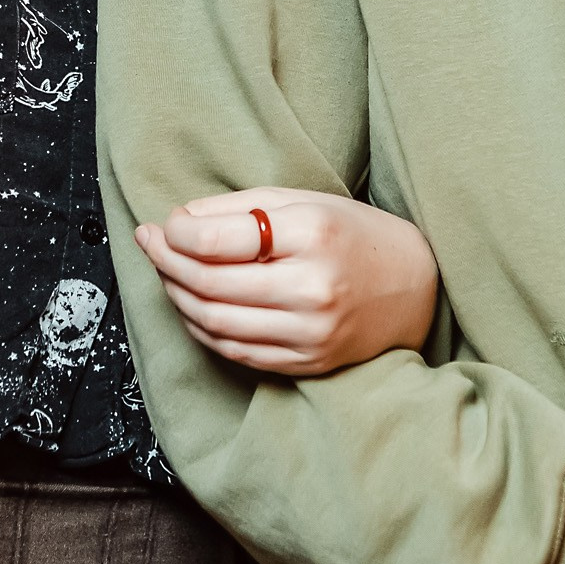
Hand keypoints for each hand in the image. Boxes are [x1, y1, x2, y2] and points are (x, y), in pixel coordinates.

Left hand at [134, 187, 438, 375]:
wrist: (413, 287)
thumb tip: (177, 222)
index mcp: (312, 235)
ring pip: (215, 322)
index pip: (217, 241)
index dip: (176, 234)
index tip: (165, 224)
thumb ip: (238, 209)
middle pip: (209, 284)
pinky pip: (235, 351)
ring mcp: (310, 332)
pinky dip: (203, 328)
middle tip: (151, 244)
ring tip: (168, 273)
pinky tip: (194, 305)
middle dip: (166, 263)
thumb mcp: (302, 201)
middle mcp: (312, 287)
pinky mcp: (307, 362)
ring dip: (178, 296)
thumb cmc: (352, 234)